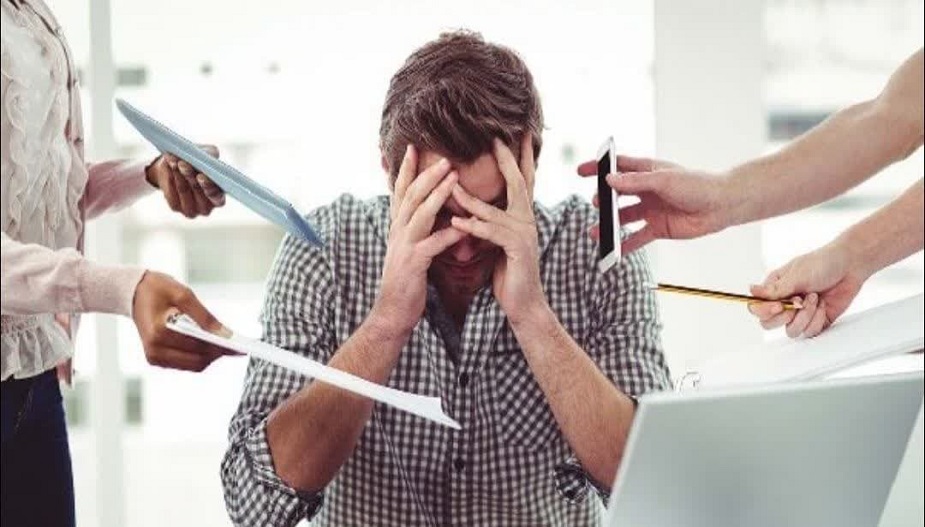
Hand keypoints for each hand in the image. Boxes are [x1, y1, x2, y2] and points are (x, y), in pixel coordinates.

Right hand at [132, 271, 238, 370]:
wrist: (134, 293)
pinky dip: (200, 356)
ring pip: (194, 365)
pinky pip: (186, 363)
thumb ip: (205, 317)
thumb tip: (226, 335)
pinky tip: (209, 344)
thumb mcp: (184, 295)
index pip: (198, 347)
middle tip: (237, 345)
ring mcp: (154, 357)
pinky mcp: (157, 360)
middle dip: (218, 353)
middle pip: (198, 360)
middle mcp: (154, 350)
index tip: (240, 347)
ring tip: (225, 344)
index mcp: (159, 333)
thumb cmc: (159, 290)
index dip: (221, 348)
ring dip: (210, 356)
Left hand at [146, 145, 225, 217]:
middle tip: (182, 164)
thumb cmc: (199, 162)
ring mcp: (191, 209)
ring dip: (177, 174)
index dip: (209, 186)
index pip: (217, 197)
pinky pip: (171, 192)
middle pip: (198, 191)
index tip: (201, 176)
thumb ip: (212, 155)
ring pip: (183, 190)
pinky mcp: (175, 207)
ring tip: (173, 161)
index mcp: (219, 197)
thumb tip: (209, 155)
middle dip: (190, 175)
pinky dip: (169, 176)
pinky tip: (168, 165)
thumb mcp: (209, 154)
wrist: (179, 167)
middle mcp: (207, 207)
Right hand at [375, 145, 465, 331]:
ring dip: (437, 194)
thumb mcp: (408, 247)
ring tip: (454, 178)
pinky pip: (432, 245)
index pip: (400, 191)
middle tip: (445, 156)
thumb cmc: (406, 280)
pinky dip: (448, 234)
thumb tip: (426, 209)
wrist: (392, 311)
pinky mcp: (413, 264)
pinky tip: (463, 227)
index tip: (413, 146)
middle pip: (411, 195)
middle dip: (426, 173)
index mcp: (397, 226)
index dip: (405, 168)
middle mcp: (397, 231)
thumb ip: (416, 227)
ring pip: (420, 214)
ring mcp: (404, 247)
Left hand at [451, 136, 544, 323]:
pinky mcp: (517, 250)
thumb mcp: (498, 241)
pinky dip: (472, 227)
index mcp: (522, 216)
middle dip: (507, 159)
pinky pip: (491, 233)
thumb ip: (491, 221)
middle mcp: (527, 220)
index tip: (518, 134)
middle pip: (518, 183)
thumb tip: (474, 206)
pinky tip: (455, 223)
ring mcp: (524, 234)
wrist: (523, 303)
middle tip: (496, 138)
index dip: (521, 156)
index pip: (523, 179)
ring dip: (470, 198)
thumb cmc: (508, 272)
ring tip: (450, 186)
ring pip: (495, 210)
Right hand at [576, 156, 730, 253]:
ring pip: (623, 218)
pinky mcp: (657, 228)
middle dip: (603, 200)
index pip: (617, 167)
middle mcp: (646, 190)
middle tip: (596, 204)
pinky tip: (613, 251)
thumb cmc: (697, 185)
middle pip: (617, 195)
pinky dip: (624, 245)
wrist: (721, 206)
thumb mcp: (663, 180)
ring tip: (596, 232)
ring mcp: (651, 210)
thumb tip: (608, 180)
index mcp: (647, 172)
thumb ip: (635, 181)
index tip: (580, 171)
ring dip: (609, 225)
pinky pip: (636, 238)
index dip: (599, 168)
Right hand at [747, 242, 866, 337]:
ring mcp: (799, 314)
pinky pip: (809, 332)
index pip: (757, 308)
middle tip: (797, 303)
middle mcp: (784, 303)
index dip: (765, 311)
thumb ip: (774, 289)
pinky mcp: (815, 321)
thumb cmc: (823, 263)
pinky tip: (822, 305)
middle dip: (785, 317)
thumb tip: (751, 291)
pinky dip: (817, 320)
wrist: (850, 266)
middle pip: (769, 324)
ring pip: (790, 331)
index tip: (779, 305)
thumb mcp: (796, 275)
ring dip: (805, 316)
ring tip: (814, 299)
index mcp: (774, 289)